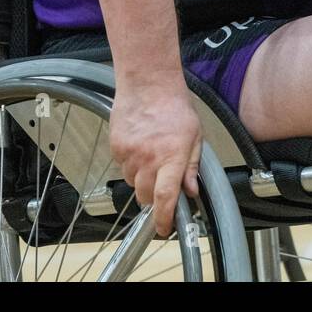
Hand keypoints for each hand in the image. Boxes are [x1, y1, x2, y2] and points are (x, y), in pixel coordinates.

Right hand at [110, 82, 202, 236]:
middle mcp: (149, 158)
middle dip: (154, 198)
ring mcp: (130, 154)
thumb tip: (191, 190)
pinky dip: (131, 165)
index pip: (165, 197)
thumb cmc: (174, 106)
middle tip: (162, 184)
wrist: (148, 83)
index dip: (163, 218)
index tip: (164, 228)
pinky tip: (140, 147)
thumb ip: (191, 166)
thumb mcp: (195, 136)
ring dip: (142, 179)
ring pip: (132, 183)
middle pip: (146, 196)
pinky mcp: (116, 147)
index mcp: (172, 157)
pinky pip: (122, 167)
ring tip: (152, 156)